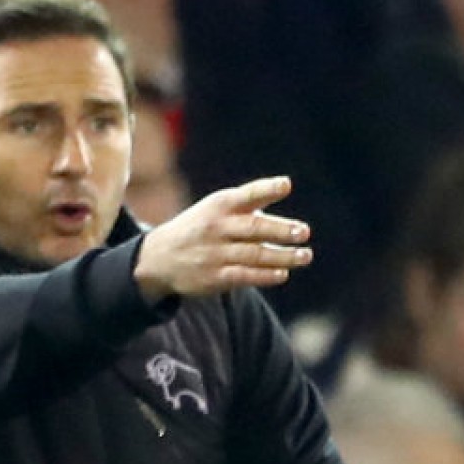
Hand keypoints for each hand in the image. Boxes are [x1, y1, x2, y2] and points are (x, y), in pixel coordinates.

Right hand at [135, 176, 311, 302]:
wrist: (159, 258)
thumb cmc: (199, 228)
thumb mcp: (215, 208)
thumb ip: (248, 202)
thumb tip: (284, 192)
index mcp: (219, 206)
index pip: (246, 195)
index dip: (267, 189)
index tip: (286, 185)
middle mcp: (216, 228)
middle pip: (254, 227)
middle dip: (281, 230)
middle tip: (304, 232)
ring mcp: (215, 253)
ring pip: (254, 254)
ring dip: (283, 256)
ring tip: (305, 255)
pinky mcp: (214, 277)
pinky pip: (244, 276)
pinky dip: (265, 275)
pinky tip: (283, 274)